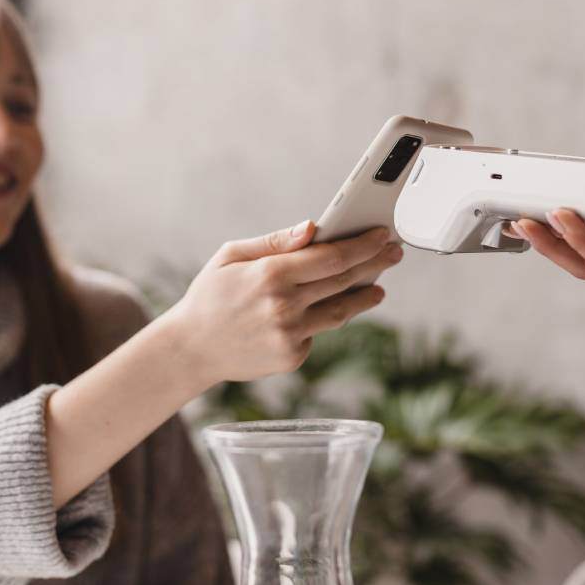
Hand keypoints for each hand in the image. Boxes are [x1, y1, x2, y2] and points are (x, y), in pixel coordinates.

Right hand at [167, 220, 402, 384]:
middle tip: (393, 253)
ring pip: (340, 312)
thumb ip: (274, 242)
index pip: (331, 257)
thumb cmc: (210, 296)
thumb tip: (313, 228)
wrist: (191, 348)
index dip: (362, 245)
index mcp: (270, 274)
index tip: (382, 234)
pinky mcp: (292, 356)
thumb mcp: (231, 256)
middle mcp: (284, 306)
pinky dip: (325, 318)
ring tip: (377, 287)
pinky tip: (330, 308)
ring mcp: (290, 334)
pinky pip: (318, 332)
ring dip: (364, 297)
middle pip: (344, 281)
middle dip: (374, 264)